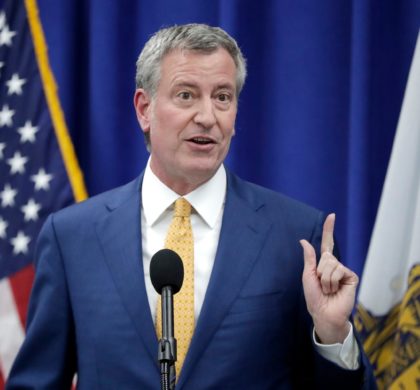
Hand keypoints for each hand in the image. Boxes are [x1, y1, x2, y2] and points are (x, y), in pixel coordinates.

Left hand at [300, 214, 358, 343]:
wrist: (323, 313)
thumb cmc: (314, 297)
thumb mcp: (308, 275)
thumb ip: (309, 258)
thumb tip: (303, 240)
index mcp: (324, 263)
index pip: (327, 243)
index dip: (329, 229)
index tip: (332, 215)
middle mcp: (335, 265)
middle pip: (326, 256)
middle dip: (320, 272)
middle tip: (322, 285)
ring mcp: (344, 270)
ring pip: (332, 264)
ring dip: (326, 279)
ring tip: (329, 290)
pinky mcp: (351, 277)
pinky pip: (340, 270)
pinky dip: (333, 281)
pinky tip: (336, 290)